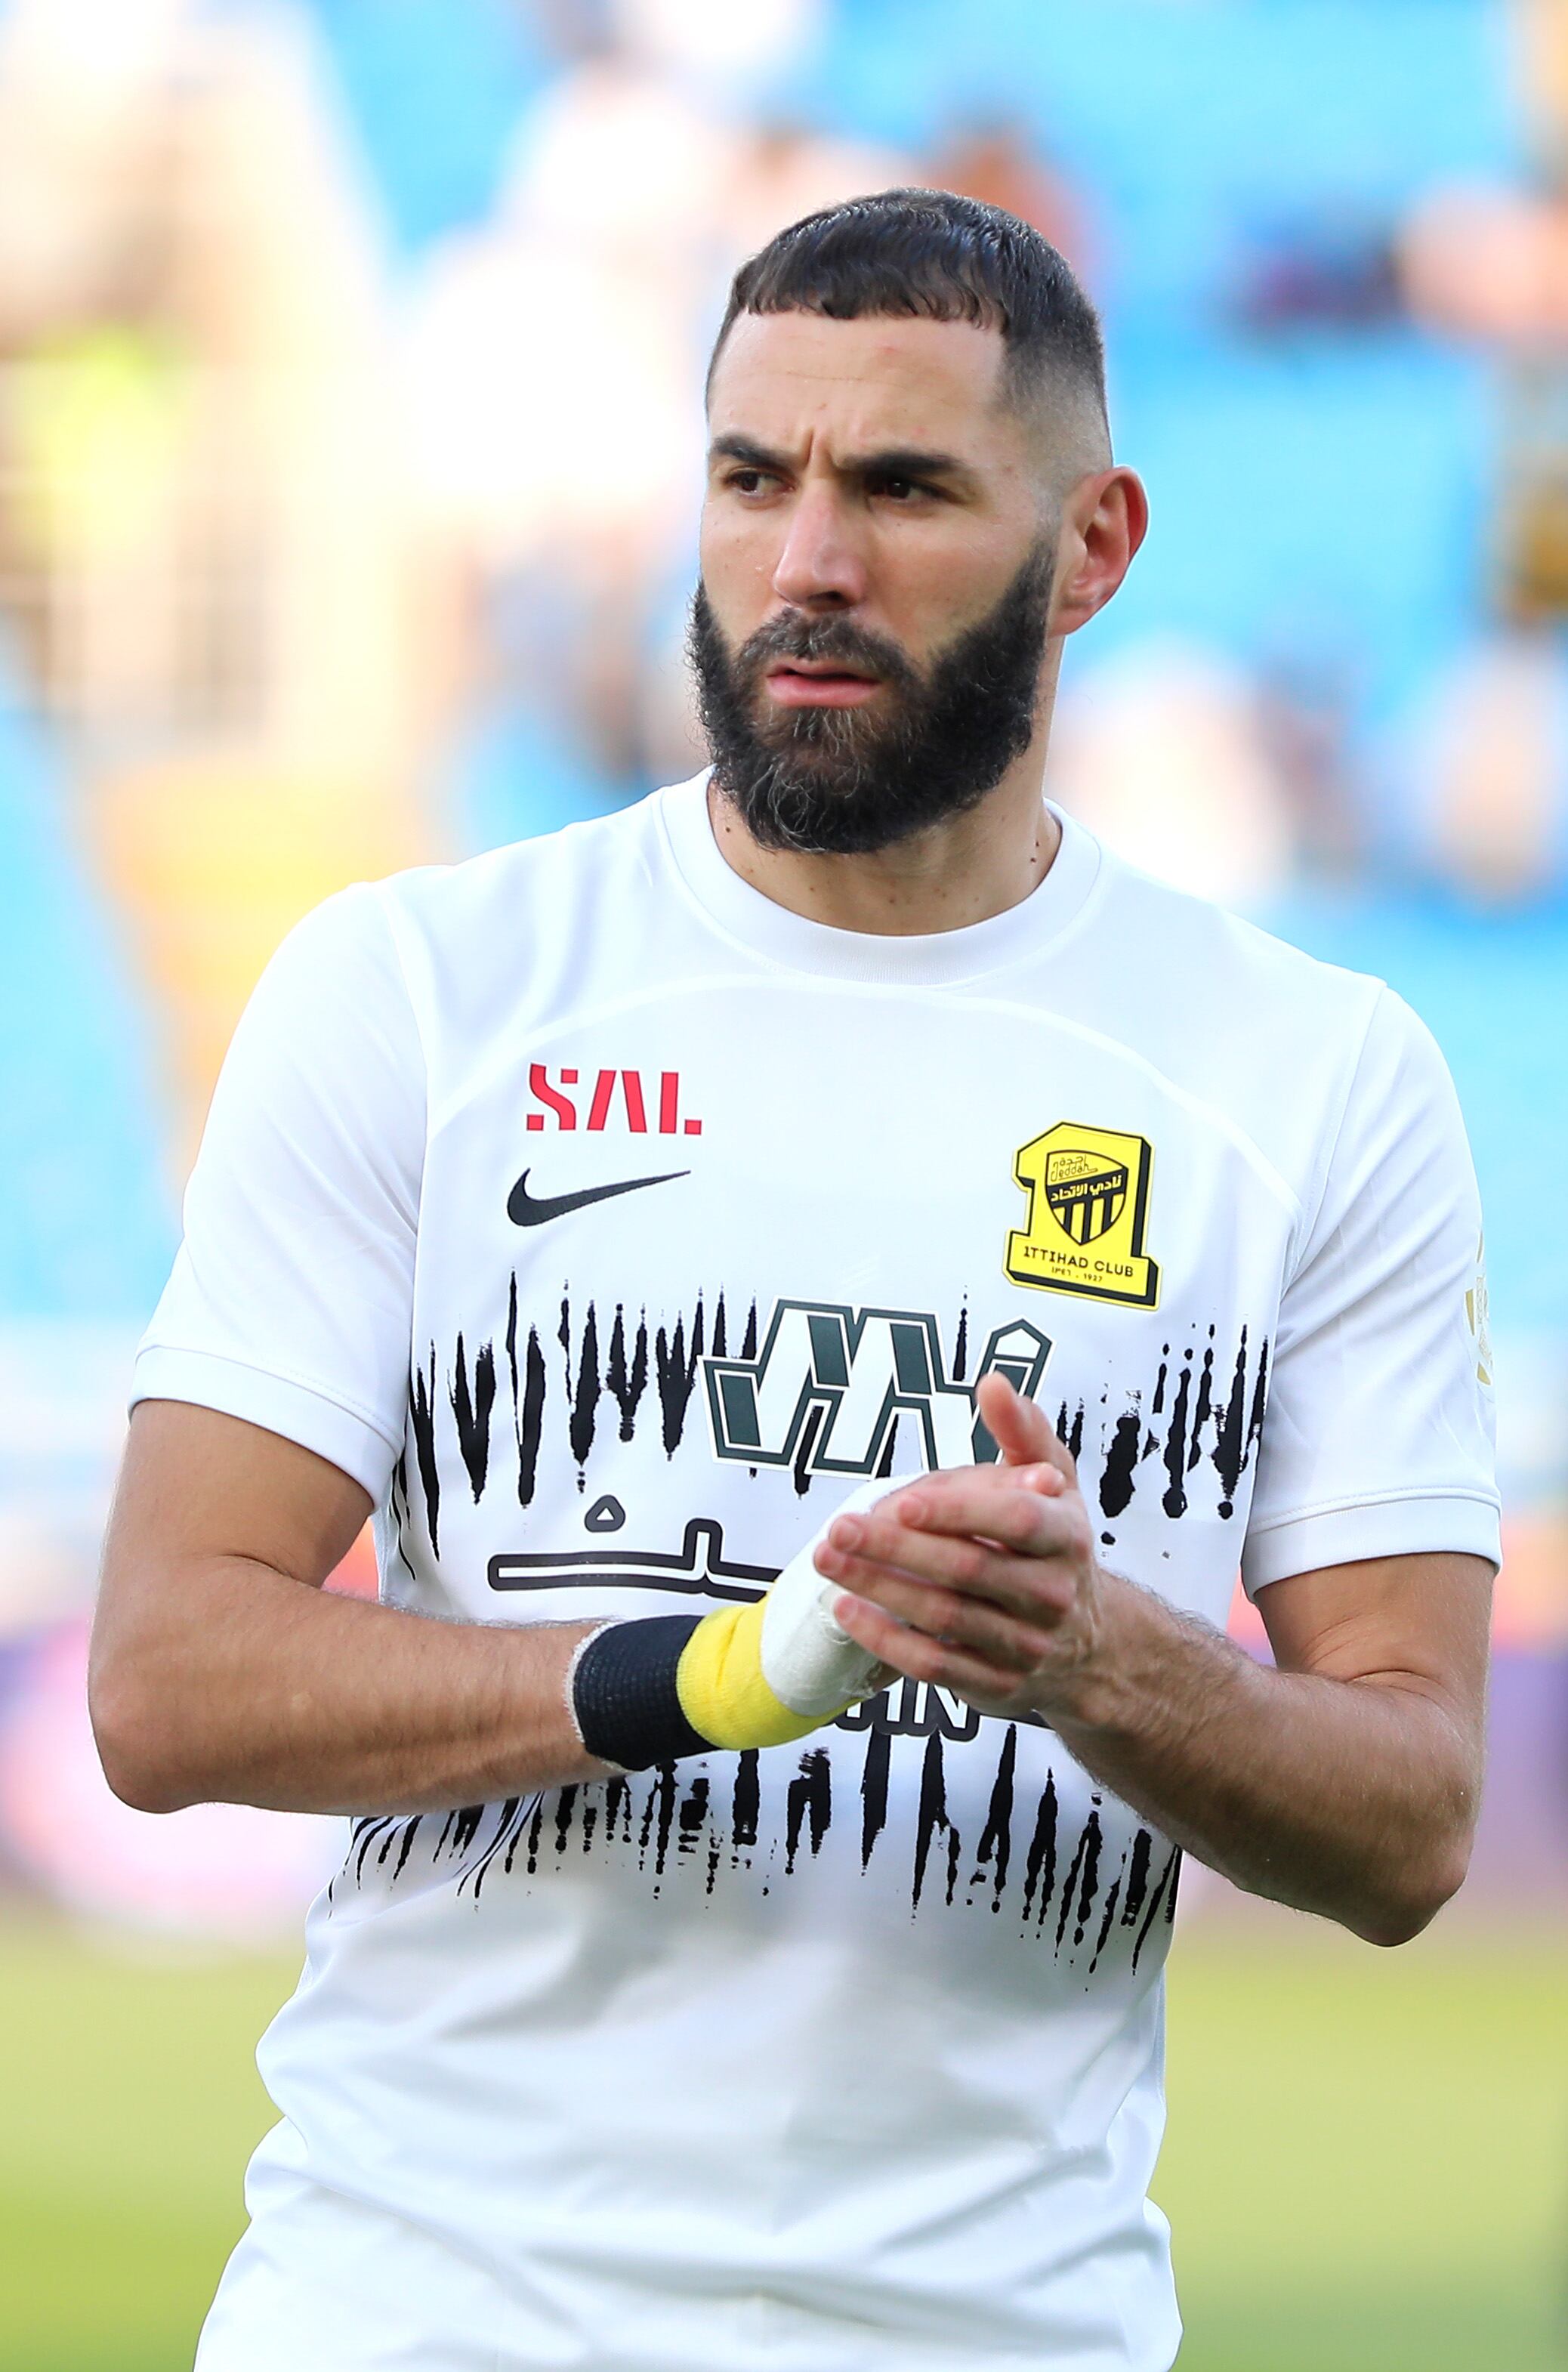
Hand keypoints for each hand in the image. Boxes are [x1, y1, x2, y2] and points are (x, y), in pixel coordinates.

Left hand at [811, 1374, 1105, 1723]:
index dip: (958, 1511)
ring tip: (828, 1561)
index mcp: (1065, 1537)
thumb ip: (1024, 1433)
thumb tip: (993, 1383)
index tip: (902, 1502)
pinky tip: (849, 1609)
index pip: (1017, 1520)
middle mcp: (1051, 1593)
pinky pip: (935, 1665)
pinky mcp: (996, 1684)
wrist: (1093, 1650)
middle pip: (967, 1570)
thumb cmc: (1056, 1550)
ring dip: (880, 1588)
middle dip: (896, 1548)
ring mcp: (1025, 1644)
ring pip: (944, 1617)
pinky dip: (887, 1640)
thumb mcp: (1057, 1486)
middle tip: (839, 1527)